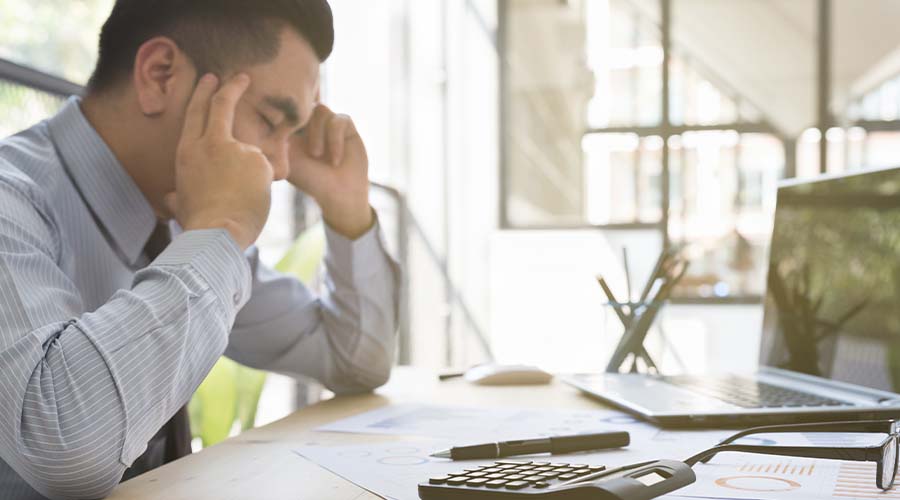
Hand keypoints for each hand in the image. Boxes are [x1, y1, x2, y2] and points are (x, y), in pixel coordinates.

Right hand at [167, 73, 273, 249]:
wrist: (217, 233)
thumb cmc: (198, 224)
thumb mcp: (181, 205)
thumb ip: (178, 196)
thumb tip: (170, 198)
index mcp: (187, 152)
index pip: (195, 113)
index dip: (203, 93)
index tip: (211, 79)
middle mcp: (209, 144)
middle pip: (220, 105)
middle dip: (231, 87)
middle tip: (241, 77)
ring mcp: (235, 149)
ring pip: (251, 154)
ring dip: (252, 174)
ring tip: (244, 199)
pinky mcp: (258, 160)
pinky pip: (267, 169)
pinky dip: (264, 184)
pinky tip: (255, 198)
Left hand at [288, 104, 373, 238]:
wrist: (340, 193)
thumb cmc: (310, 180)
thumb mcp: (287, 160)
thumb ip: (275, 140)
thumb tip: (259, 126)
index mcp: (293, 126)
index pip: (284, 107)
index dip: (280, 114)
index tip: (281, 134)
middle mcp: (310, 121)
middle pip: (302, 104)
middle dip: (298, 121)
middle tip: (295, 142)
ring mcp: (328, 121)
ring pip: (320, 110)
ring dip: (316, 133)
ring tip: (316, 155)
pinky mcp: (345, 124)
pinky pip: (339, 120)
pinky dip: (335, 139)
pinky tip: (334, 160)